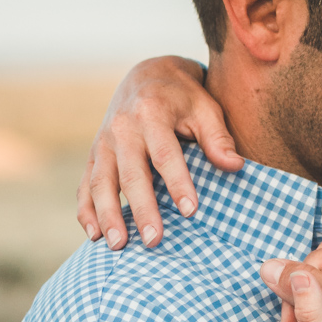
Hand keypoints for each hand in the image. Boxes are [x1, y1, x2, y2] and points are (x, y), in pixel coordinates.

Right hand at [77, 56, 241, 249]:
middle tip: (154, 241)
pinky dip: (87, 210)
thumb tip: (235, 166)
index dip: (178, 184)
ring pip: (100, 182)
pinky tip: (94, 235)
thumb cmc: (184, 97)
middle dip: (141, 209)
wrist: (147, 75)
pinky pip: (85, 184)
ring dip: (108, 216)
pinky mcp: (95, 154)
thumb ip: (218, 138)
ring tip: (118, 245)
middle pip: (131, 174)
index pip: (166, 155)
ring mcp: (103, 142)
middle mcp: (122, 128)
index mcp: (151, 114)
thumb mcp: (205, 108)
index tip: (191, 212)